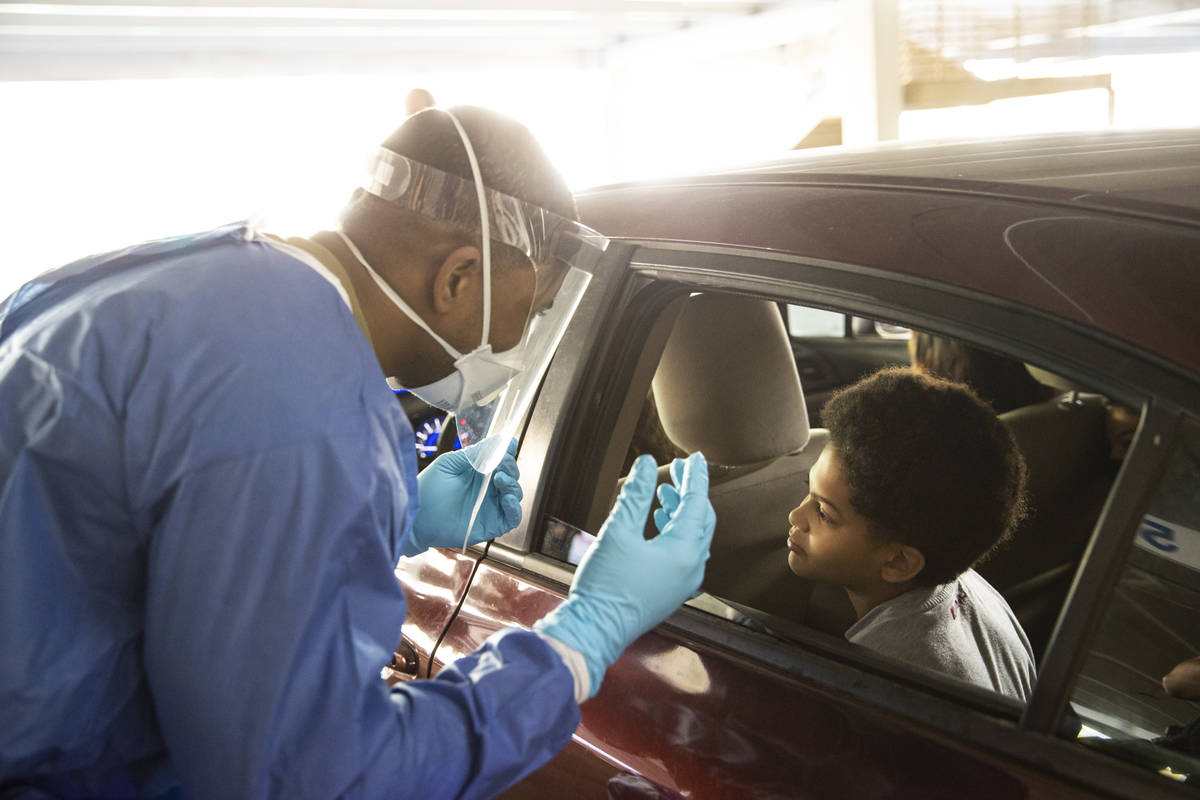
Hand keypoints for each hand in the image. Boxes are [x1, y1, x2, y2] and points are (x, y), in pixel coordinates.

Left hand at [404, 437, 522, 556]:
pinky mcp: (491, 524)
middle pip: (511, 475)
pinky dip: (515, 508)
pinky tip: (507, 499)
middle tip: (502, 462)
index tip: (509, 445)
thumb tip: (497, 440)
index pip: (501, 461)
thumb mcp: (449, 464)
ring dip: (512, 485)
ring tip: (500, 479)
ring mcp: (490, 507)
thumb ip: (474, 453)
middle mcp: (487, 489)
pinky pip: (512, 517)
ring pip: (514, 494)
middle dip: (510, 467)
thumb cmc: (427, 491)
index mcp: (478, 473)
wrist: (415, 518)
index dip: (508, 453)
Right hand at [534, 451, 714, 696]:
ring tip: (664, 492)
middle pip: (700, 520)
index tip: (696, 457)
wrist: (595, 630)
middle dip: (690, 493)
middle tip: (679, 471)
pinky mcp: (672, 591)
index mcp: (684, 551)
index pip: (697, 503)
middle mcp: (692, 568)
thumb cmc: (606, 584)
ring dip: (680, 512)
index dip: (695, 477)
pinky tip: (656, 523)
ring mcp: (684, 582)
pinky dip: (674, 532)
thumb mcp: (619, 531)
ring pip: (692, 537)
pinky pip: (684, 554)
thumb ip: (636, 495)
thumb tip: (648, 463)